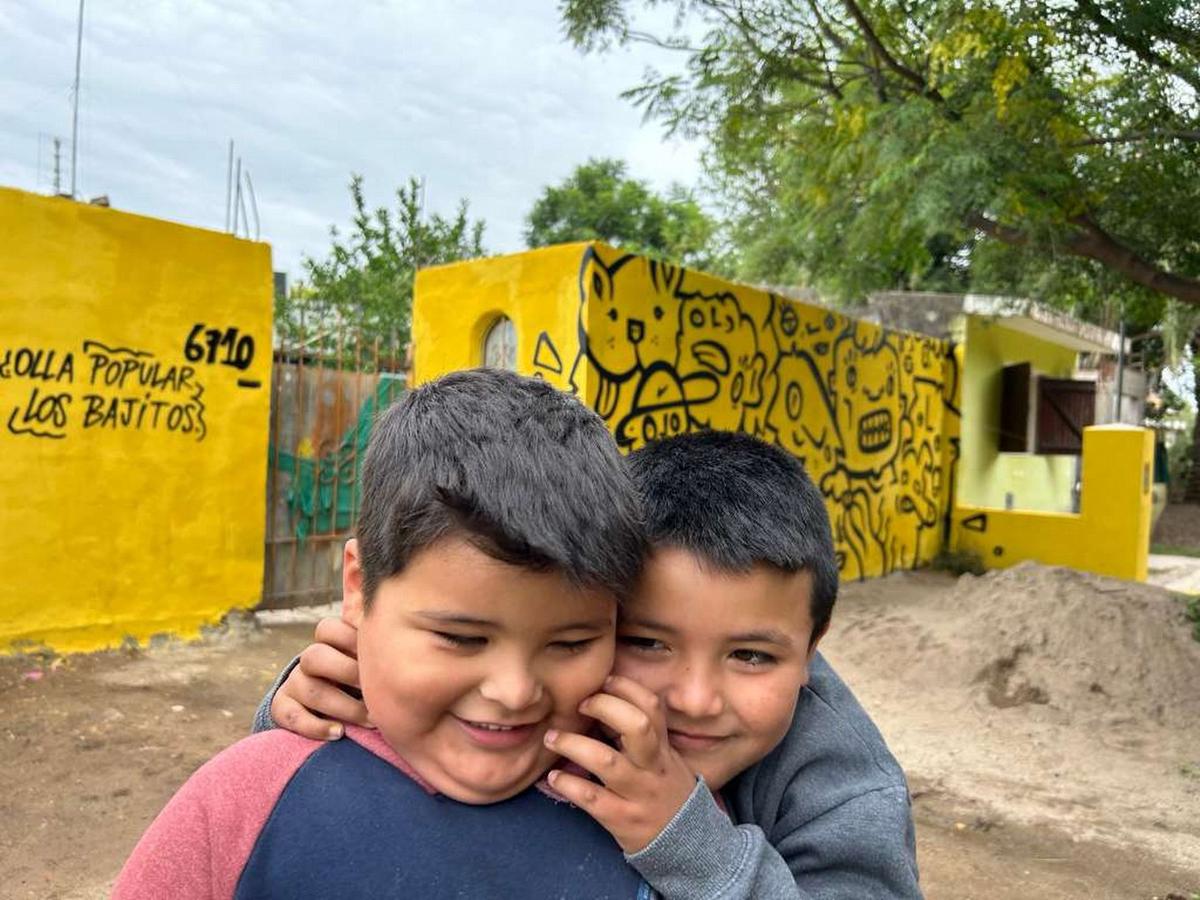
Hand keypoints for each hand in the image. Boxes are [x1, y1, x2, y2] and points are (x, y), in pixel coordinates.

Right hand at [269, 616, 367, 740]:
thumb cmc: (358, 677)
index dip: (349, 639)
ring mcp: (293, 683)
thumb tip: (377, 596)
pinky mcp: (282, 708)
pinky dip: (316, 726)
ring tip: (371, 721)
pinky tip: (339, 733)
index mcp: (328, 643)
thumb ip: (375, 636)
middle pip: (315, 656)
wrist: (325, 706)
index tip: (374, 655)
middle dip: (347, 673)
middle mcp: (307, 660)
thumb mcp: (366, 656)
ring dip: (344, 706)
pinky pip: (291, 716)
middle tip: (376, 689)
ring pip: (309, 689)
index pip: (327, 629)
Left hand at [543, 675, 697, 853]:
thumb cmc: (667, 793)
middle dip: (604, 707)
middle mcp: (653, 767)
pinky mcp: (622, 820)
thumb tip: (602, 703)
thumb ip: (643, 736)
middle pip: (636, 727)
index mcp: (663, 748)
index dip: (626, 688)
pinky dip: (569, 785)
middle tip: (580, 704)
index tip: (603, 680)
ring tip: (552, 738)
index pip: (651, 707)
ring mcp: (638, 794)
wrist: (689, 847)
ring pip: (606, 762)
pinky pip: (592, 798)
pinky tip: (553, 777)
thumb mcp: (666, 761)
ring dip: (574, 745)